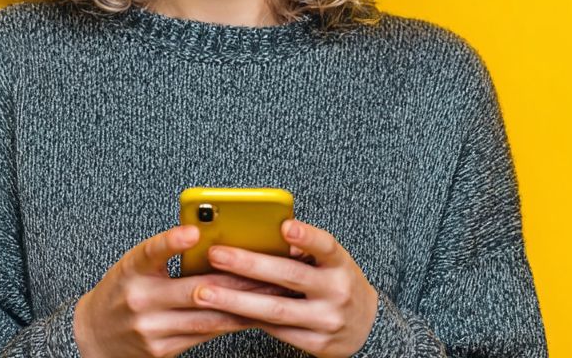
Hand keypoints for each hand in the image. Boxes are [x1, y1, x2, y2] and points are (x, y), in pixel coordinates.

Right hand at [73, 224, 298, 357]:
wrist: (94, 336)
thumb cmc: (122, 290)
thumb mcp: (134, 265)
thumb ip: (164, 254)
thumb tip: (210, 240)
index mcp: (131, 270)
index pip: (150, 252)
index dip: (172, 241)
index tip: (193, 230)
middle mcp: (139, 300)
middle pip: (194, 289)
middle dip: (235, 279)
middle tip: (265, 267)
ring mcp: (151, 329)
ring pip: (206, 316)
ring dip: (243, 304)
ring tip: (271, 291)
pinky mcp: (161, 351)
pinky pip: (204, 335)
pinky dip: (230, 323)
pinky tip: (251, 314)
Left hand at [188, 218, 378, 357]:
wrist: (366, 325)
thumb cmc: (336, 281)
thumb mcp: (329, 261)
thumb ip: (302, 250)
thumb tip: (254, 233)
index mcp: (340, 264)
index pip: (325, 245)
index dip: (306, 236)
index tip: (284, 227)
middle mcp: (337, 291)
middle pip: (289, 276)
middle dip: (248, 264)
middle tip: (215, 254)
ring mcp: (327, 320)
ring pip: (275, 310)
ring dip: (235, 301)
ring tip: (205, 291)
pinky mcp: (317, 344)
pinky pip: (276, 331)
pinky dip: (248, 319)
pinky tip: (224, 311)